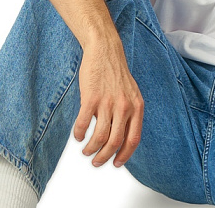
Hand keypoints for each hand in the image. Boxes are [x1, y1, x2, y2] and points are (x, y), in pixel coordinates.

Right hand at [73, 35, 143, 167]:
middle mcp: (124, 107)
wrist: (105, 51)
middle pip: (115, 142)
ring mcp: (108, 103)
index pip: (133, 139)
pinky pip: (83, 124)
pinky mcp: (91, 98)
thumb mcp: (131, 94)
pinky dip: (79, 134)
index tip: (117, 163)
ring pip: (99, 137)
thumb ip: (130, 113)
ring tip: (86, 151)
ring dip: (91, 149)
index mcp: (137, 107)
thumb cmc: (116, 73)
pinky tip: (78, 136)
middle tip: (97, 162)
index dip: (124, 155)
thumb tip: (122, 137)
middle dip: (104, 157)